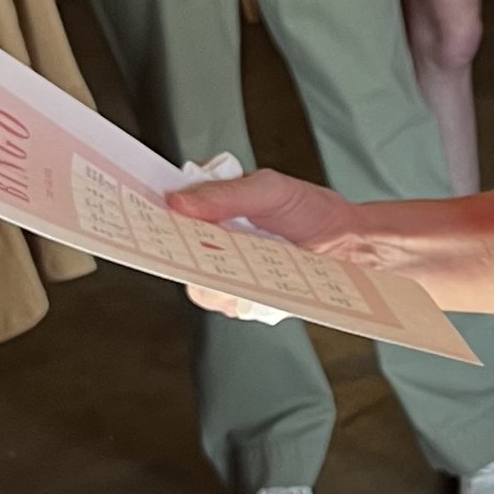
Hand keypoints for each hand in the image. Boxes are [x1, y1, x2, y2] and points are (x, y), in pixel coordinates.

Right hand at [169, 165, 405, 320]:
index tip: (146, 215)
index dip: (150, 219)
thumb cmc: (308, 209)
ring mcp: (226, 275)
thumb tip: (177, 200)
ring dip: (211, 277)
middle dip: (177, 252)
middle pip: (175, 256)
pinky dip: (235, 295)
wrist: (347, 243)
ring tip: (238, 262)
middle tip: (194, 243)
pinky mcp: (245, 300)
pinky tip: (254, 283)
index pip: (166, 217)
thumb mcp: (269, 189)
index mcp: (209, 211)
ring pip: (198, 285)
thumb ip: (225, 194)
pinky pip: (226, 304)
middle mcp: (211, 244)